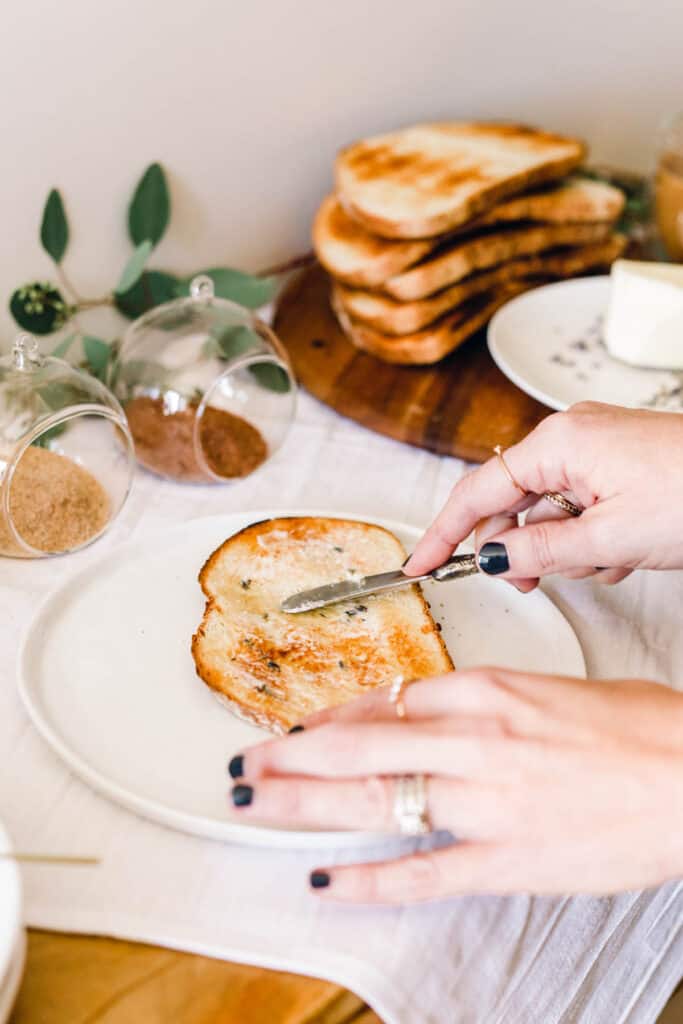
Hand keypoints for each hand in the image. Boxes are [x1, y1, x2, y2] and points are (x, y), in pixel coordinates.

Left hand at [228, 669, 682, 902]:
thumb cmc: (636, 729)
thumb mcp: (548, 690)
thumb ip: (480, 703)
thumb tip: (425, 712)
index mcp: (485, 691)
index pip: (381, 702)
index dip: (328, 720)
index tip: (299, 730)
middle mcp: (472, 741)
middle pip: (354, 748)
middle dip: (288, 757)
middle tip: (244, 763)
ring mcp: (484, 803)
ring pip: (370, 802)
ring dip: (301, 805)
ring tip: (254, 805)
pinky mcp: (506, 860)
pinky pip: (420, 873)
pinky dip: (366, 880)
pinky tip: (326, 881)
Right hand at [404, 402, 682, 589]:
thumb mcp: (611, 536)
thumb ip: (542, 551)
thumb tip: (492, 558)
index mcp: (559, 443)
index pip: (477, 492)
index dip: (444, 533)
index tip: (419, 565)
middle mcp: (572, 435)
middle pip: (513, 501)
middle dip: (522, 547)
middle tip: (531, 583)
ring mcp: (597, 446)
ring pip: (550, 508)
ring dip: (566, 546)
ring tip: (606, 561)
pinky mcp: (620, 461)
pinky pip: (582, 503)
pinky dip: (592, 535)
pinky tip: (625, 551)